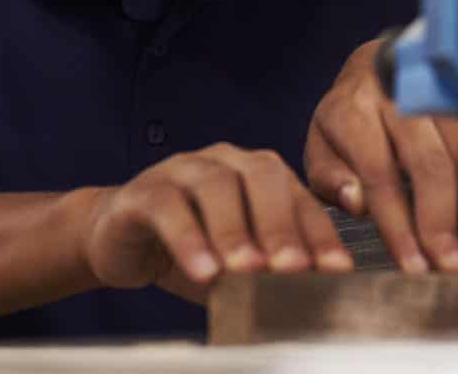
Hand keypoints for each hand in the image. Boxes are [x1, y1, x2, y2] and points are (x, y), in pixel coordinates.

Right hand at [81, 143, 350, 302]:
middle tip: (292, 267)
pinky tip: (202, 270)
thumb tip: (311, 297)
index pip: (298, 196)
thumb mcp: (237, 266)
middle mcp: (225, 161)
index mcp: (258, 173)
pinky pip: (167, 207)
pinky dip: (188, 239)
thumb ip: (269, 273)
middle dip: (282, 224)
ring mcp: (182, 170)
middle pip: (262, 176)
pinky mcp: (143, 191)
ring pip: (215, 186)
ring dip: (235, 230)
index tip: (337, 269)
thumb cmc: (193, 252)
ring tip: (246, 270)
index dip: (320, 232)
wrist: (121, 241)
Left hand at [303, 38, 457, 272]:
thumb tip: (356, 202)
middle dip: (442, 221)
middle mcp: (397, 96)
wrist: (375, 64)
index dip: (399, 225)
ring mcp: (434, 88)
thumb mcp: (321, 147)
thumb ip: (331, 177)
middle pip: (428, 163)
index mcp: (353, 112)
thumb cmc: (347, 121)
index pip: (379, 175)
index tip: (413, 266)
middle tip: (453, 265)